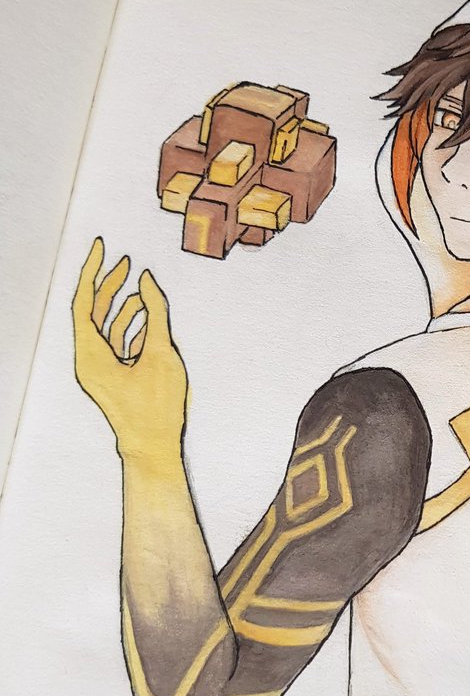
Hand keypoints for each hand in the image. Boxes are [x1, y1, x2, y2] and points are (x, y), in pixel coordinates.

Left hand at [72, 238, 187, 462]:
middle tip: (125, 262)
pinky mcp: (114, 377)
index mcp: (90, 355)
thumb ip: (155, 313)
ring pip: (107, 328)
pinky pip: (117, 344)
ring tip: (142, 290)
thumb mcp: (160, 354)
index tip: (102, 248)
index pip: (84, 302)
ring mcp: (100, 370)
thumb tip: (147, 280)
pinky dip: (131, 327)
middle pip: (93, 313)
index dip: (93, 272)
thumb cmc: (156, 408)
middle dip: (109, 286)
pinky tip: (148, 318)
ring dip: (124, 308)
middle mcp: (89, 360)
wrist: (153, 448)